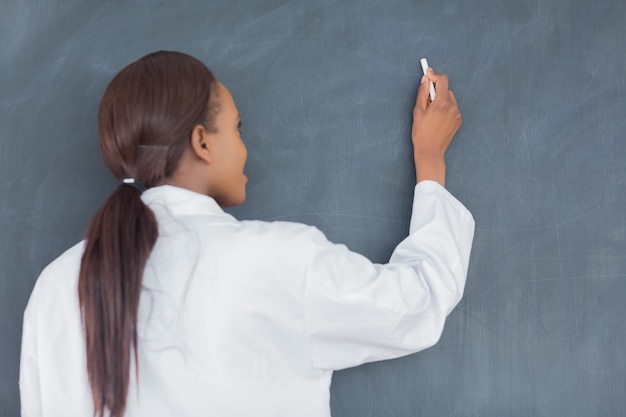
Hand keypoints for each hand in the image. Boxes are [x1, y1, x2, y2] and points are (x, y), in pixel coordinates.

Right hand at [411, 69, 461, 185]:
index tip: (427, 73)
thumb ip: (422, 93)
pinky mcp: (459, 120)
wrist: (430, 151)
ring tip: (431, 114)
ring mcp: (457, 114)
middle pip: (445, 89)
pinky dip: (445, 108)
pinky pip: (452, 108)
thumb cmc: (421, 133)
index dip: (434, 75)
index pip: (442, 80)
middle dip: (436, 91)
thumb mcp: (418, 111)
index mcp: (442, 104)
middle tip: (426, 102)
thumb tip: (425, 80)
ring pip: (449, 99)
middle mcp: (452, 107)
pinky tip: (437, 119)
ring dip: (441, 100)